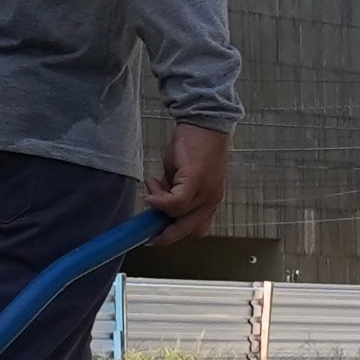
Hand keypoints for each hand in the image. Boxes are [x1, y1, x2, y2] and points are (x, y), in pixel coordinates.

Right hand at [145, 123, 229, 241]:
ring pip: (178, 215)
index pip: (196, 229)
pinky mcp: (195, 181)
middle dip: (166, 235)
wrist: (204, 124)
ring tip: (152, 187)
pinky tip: (151, 191)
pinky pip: (175, 202)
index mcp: (210, 200)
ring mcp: (205, 192)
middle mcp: (211, 200)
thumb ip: (176, 193)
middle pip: (189, 230)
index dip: (176, 234)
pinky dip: (160, 201)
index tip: (157, 234)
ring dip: (158, 205)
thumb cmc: (195, 146)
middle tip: (148, 232)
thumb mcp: (185, 177)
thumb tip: (159, 205)